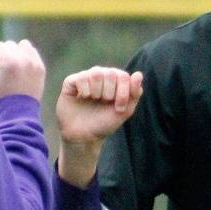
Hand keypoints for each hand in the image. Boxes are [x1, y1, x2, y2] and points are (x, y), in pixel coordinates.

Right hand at [0, 40, 45, 102]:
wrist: (18, 112)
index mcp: (10, 61)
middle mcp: (25, 59)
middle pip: (10, 44)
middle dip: (4, 54)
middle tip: (4, 72)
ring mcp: (35, 63)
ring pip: (22, 45)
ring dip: (16, 52)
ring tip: (13, 68)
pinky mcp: (41, 67)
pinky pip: (32, 52)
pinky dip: (26, 56)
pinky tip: (21, 69)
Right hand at [55, 67, 143, 186]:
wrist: (83, 136)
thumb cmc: (104, 123)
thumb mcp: (125, 111)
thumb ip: (134, 93)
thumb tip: (138, 74)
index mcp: (116, 81)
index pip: (124, 76)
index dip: (122, 93)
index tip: (118, 109)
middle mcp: (102, 75)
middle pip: (111, 73)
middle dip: (109, 93)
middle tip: (104, 103)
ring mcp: (87, 77)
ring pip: (96, 73)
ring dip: (97, 92)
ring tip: (93, 100)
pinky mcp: (71, 81)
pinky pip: (81, 78)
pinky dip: (84, 91)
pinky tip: (82, 98)